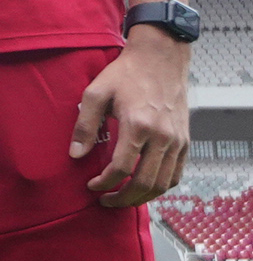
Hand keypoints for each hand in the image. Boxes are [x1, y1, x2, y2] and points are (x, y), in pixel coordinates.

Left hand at [75, 29, 190, 206]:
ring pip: (164, 183)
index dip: (104, 183)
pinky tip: (143, 187)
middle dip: (123, 198)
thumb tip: (75, 155)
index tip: (91, 186)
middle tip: (105, 201)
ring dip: (142, 197)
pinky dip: (161, 186)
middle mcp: (163, 136)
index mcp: (139, 125)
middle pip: (145, 182)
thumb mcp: (96, 93)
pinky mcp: (185, 140)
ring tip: (122, 198)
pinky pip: (176, 173)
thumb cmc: (125, 74)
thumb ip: (84, 125)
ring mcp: (178, 140)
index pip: (122, 168)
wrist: (161, 58)